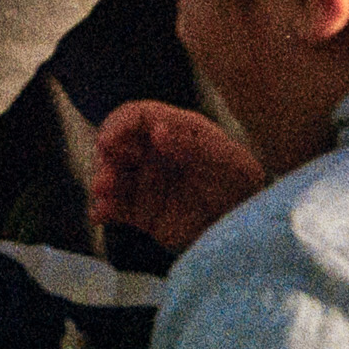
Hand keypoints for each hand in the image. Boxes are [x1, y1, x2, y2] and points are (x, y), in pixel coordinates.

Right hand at [91, 101, 266, 254]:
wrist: (248, 232)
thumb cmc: (242, 188)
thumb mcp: (228, 165)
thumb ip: (195, 147)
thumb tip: (158, 130)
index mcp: (175, 131)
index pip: (137, 117)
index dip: (119, 125)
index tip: (108, 141)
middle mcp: (154, 152)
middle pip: (118, 145)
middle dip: (106, 157)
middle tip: (107, 176)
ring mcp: (146, 181)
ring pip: (112, 175)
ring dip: (102, 182)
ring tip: (103, 194)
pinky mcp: (141, 211)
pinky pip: (116, 207)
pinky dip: (103, 209)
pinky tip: (100, 215)